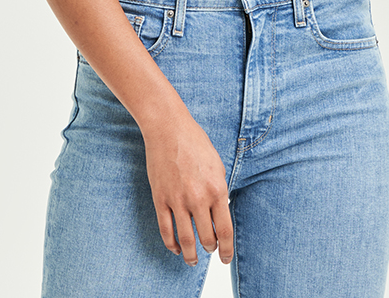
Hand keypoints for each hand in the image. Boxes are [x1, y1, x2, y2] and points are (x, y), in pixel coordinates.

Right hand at [142, 115, 233, 265]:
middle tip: (211, 250)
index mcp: (217, 189)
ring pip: (185, 240)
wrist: (168, 128)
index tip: (226, 258)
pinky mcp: (160, 198)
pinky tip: (175, 248)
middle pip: (207, 238)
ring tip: (193, 260)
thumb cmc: (195, 143)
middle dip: (211, 249)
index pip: (225, 231)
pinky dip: (171, 244)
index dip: (227, 250)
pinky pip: (165, 230)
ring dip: (191, 255)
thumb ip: (219, 190)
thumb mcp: (217, 165)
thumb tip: (220, 212)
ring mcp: (177, 200)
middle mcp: (198, 198)